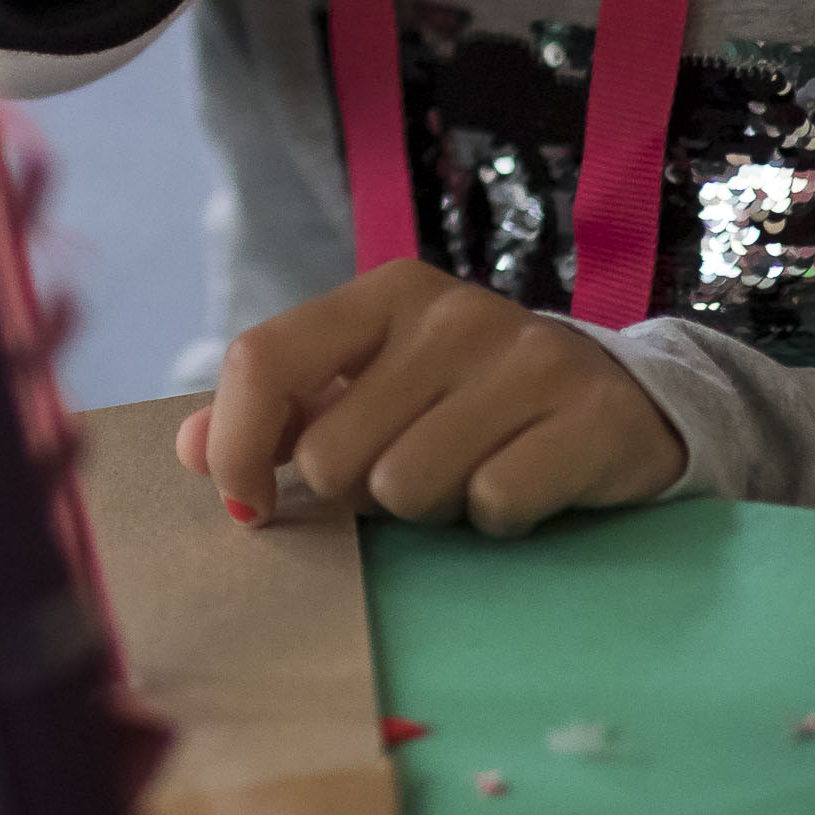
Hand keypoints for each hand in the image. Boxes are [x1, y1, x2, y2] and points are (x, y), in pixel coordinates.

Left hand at [174, 261, 687, 536]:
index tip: (250, 505)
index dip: (239, 446)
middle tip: (414, 472)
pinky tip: (525, 483)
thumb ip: (281, 412)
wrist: (625, 401)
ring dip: (433, 509)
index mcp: (384, 295)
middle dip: (363, 494)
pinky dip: (498, 519)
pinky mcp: (588, 416)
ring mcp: (527, 358)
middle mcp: (452, 312)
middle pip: (335, 454)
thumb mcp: (375, 386)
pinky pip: (492, 505)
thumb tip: (189, 448)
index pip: (265, 358)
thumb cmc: (472, 401)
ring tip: (471, 474)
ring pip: (408, 489)